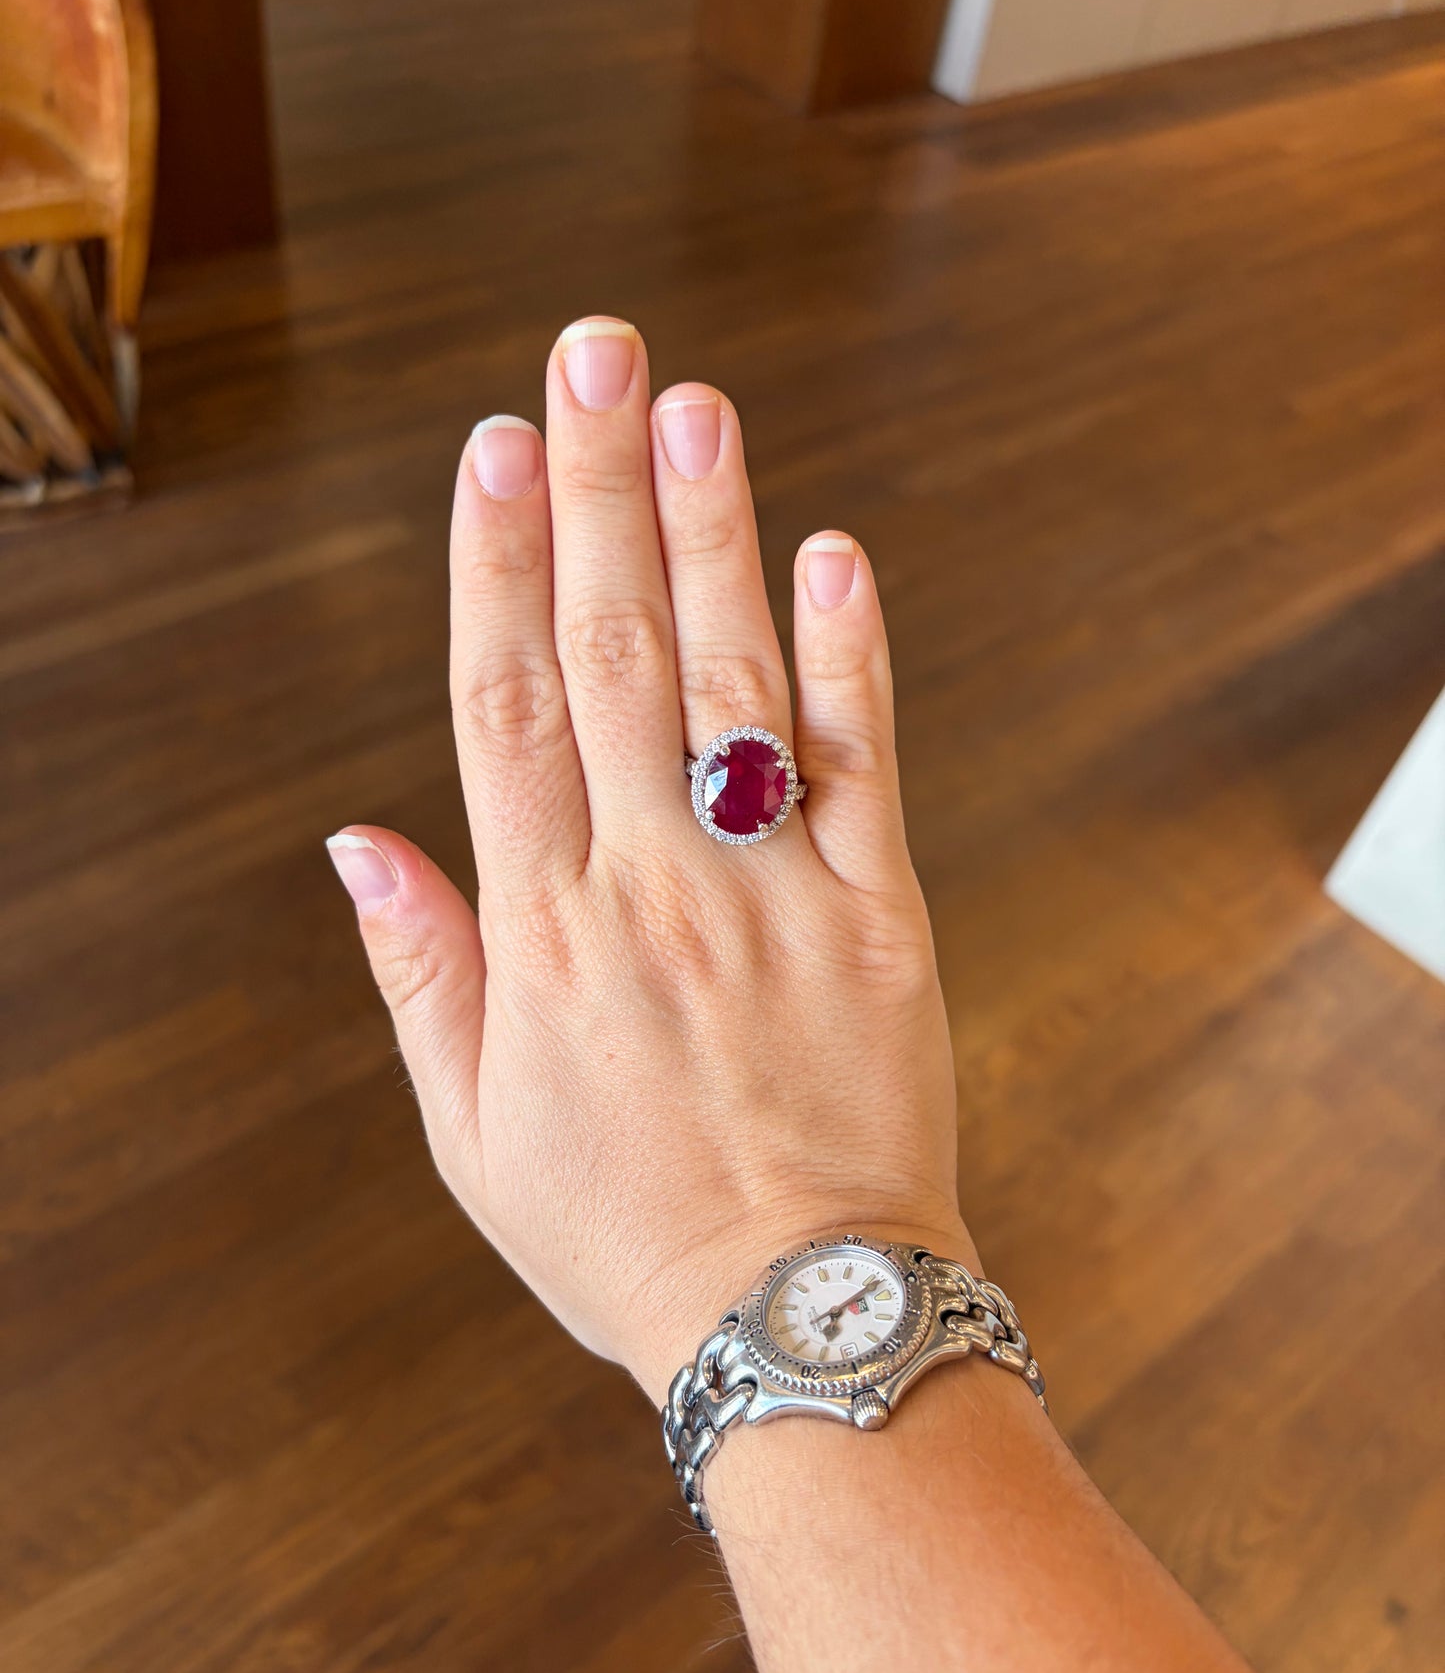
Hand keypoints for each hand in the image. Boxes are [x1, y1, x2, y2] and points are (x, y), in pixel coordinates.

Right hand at [327, 317, 974, 1401]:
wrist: (799, 1318)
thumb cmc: (622, 1232)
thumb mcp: (473, 1132)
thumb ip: (424, 973)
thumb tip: (357, 842)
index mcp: (545, 932)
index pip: (505, 709)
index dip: (492, 567)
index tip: (493, 448)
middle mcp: (653, 886)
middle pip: (614, 656)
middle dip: (598, 495)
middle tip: (596, 354)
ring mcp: (773, 895)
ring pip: (735, 683)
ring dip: (713, 536)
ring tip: (696, 406)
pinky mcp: (880, 921)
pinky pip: (864, 769)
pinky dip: (852, 659)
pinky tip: (832, 553)